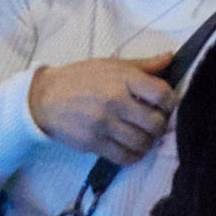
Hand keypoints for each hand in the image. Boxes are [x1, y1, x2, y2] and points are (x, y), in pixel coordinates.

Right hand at [29, 56, 177, 162]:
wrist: (45, 98)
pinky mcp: (94, 143)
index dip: (170, 102)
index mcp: (124, 79)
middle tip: (155, 123)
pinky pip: (125, 157)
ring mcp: (105, 125)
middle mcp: (116, 102)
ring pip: (142, 143)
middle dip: (160, 125)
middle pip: (156, 123)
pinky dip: (134, 155)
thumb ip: (143, 65)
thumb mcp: (111, 64)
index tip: (165, 104)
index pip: (162, 94)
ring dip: (148, 142)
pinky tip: (132, 148)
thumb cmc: (81, 78)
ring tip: (143, 136)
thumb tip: (170, 58)